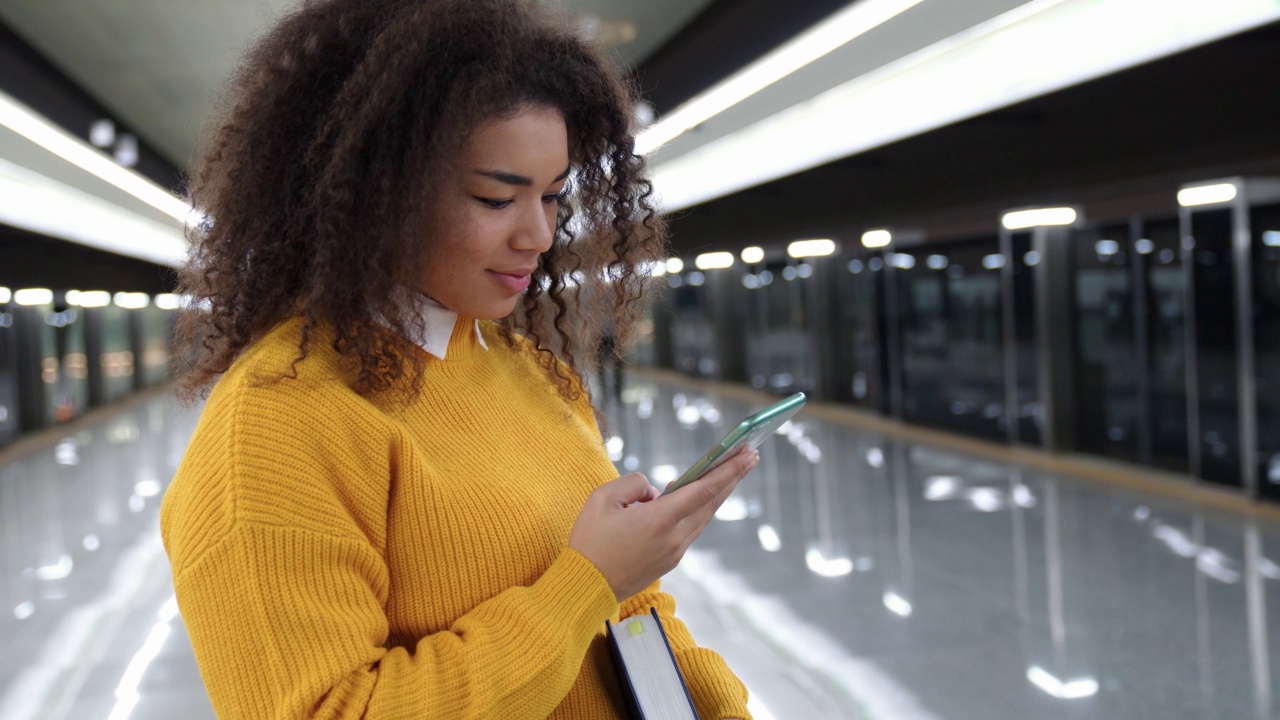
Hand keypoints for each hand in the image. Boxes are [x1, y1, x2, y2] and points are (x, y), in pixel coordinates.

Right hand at [568, 448, 758, 600]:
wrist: (586, 586)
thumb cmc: (590, 541)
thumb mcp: (602, 499)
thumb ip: (633, 484)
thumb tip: (655, 493)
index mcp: (659, 520)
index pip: (704, 490)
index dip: (728, 470)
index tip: (747, 454)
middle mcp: (674, 537)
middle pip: (712, 503)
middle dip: (732, 477)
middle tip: (749, 455)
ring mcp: (675, 551)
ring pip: (704, 517)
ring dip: (718, 494)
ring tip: (729, 472)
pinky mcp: (670, 560)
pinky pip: (691, 528)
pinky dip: (699, 509)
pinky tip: (696, 497)